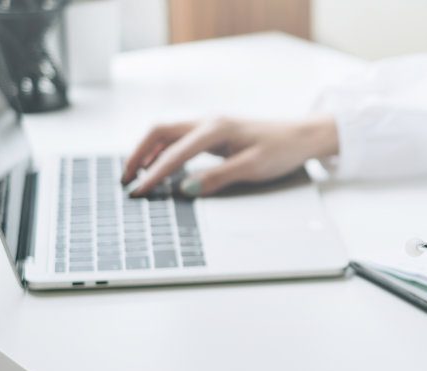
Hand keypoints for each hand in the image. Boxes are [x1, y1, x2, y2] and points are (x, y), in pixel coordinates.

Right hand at [121, 116, 337, 196]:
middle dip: (138, 155)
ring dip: (148, 151)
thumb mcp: (251, 168)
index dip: (153, 174)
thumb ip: (217, 178)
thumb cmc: (281, 150)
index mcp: (215, 129)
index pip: (175, 153)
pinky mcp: (214, 132)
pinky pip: (179, 138)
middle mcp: (208, 121)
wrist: (301, 136)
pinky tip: (159, 165)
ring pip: (167, 133)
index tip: (138, 192)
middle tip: (125, 180)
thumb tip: (185, 189)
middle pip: (159, 132)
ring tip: (134, 175)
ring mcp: (209, 124)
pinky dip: (163, 150)